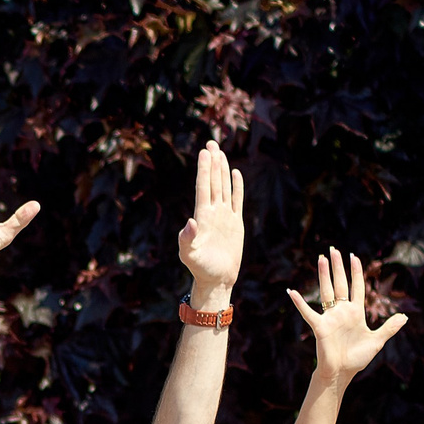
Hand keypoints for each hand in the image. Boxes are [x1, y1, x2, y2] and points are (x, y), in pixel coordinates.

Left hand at [176, 139, 243, 291]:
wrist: (217, 280)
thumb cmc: (200, 269)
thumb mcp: (189, 256)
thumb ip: (187, 239)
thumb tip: (190, 222)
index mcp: (202, 217)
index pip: (203, 188)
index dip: (203, 170)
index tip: (203, 152)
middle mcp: (212, 213)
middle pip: (213, 182)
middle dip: (212, 163)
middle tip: (210, 143)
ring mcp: (224, 216)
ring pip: (224, 187)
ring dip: (222, 170)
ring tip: (220, 152)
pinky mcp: (235, 223)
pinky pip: (237, 200)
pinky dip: (237, 187)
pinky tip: (235, 173)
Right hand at [287, 250, 406, 380]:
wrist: (342, 373)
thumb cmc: (357, 358)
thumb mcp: (377, 341)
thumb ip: (389, 328)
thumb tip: (404, 317)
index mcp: (356, 313)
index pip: (356, 287)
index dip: (356, 272)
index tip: (354, 257)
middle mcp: (342, 311)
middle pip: (340, 284)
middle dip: (337, 266)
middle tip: (334, 250)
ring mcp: (330, 318)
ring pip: (327, 291)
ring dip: (323, 275)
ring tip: (321, 258)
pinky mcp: (320, 327)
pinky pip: (307, 312)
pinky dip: (300, 302)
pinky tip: (292, 291)